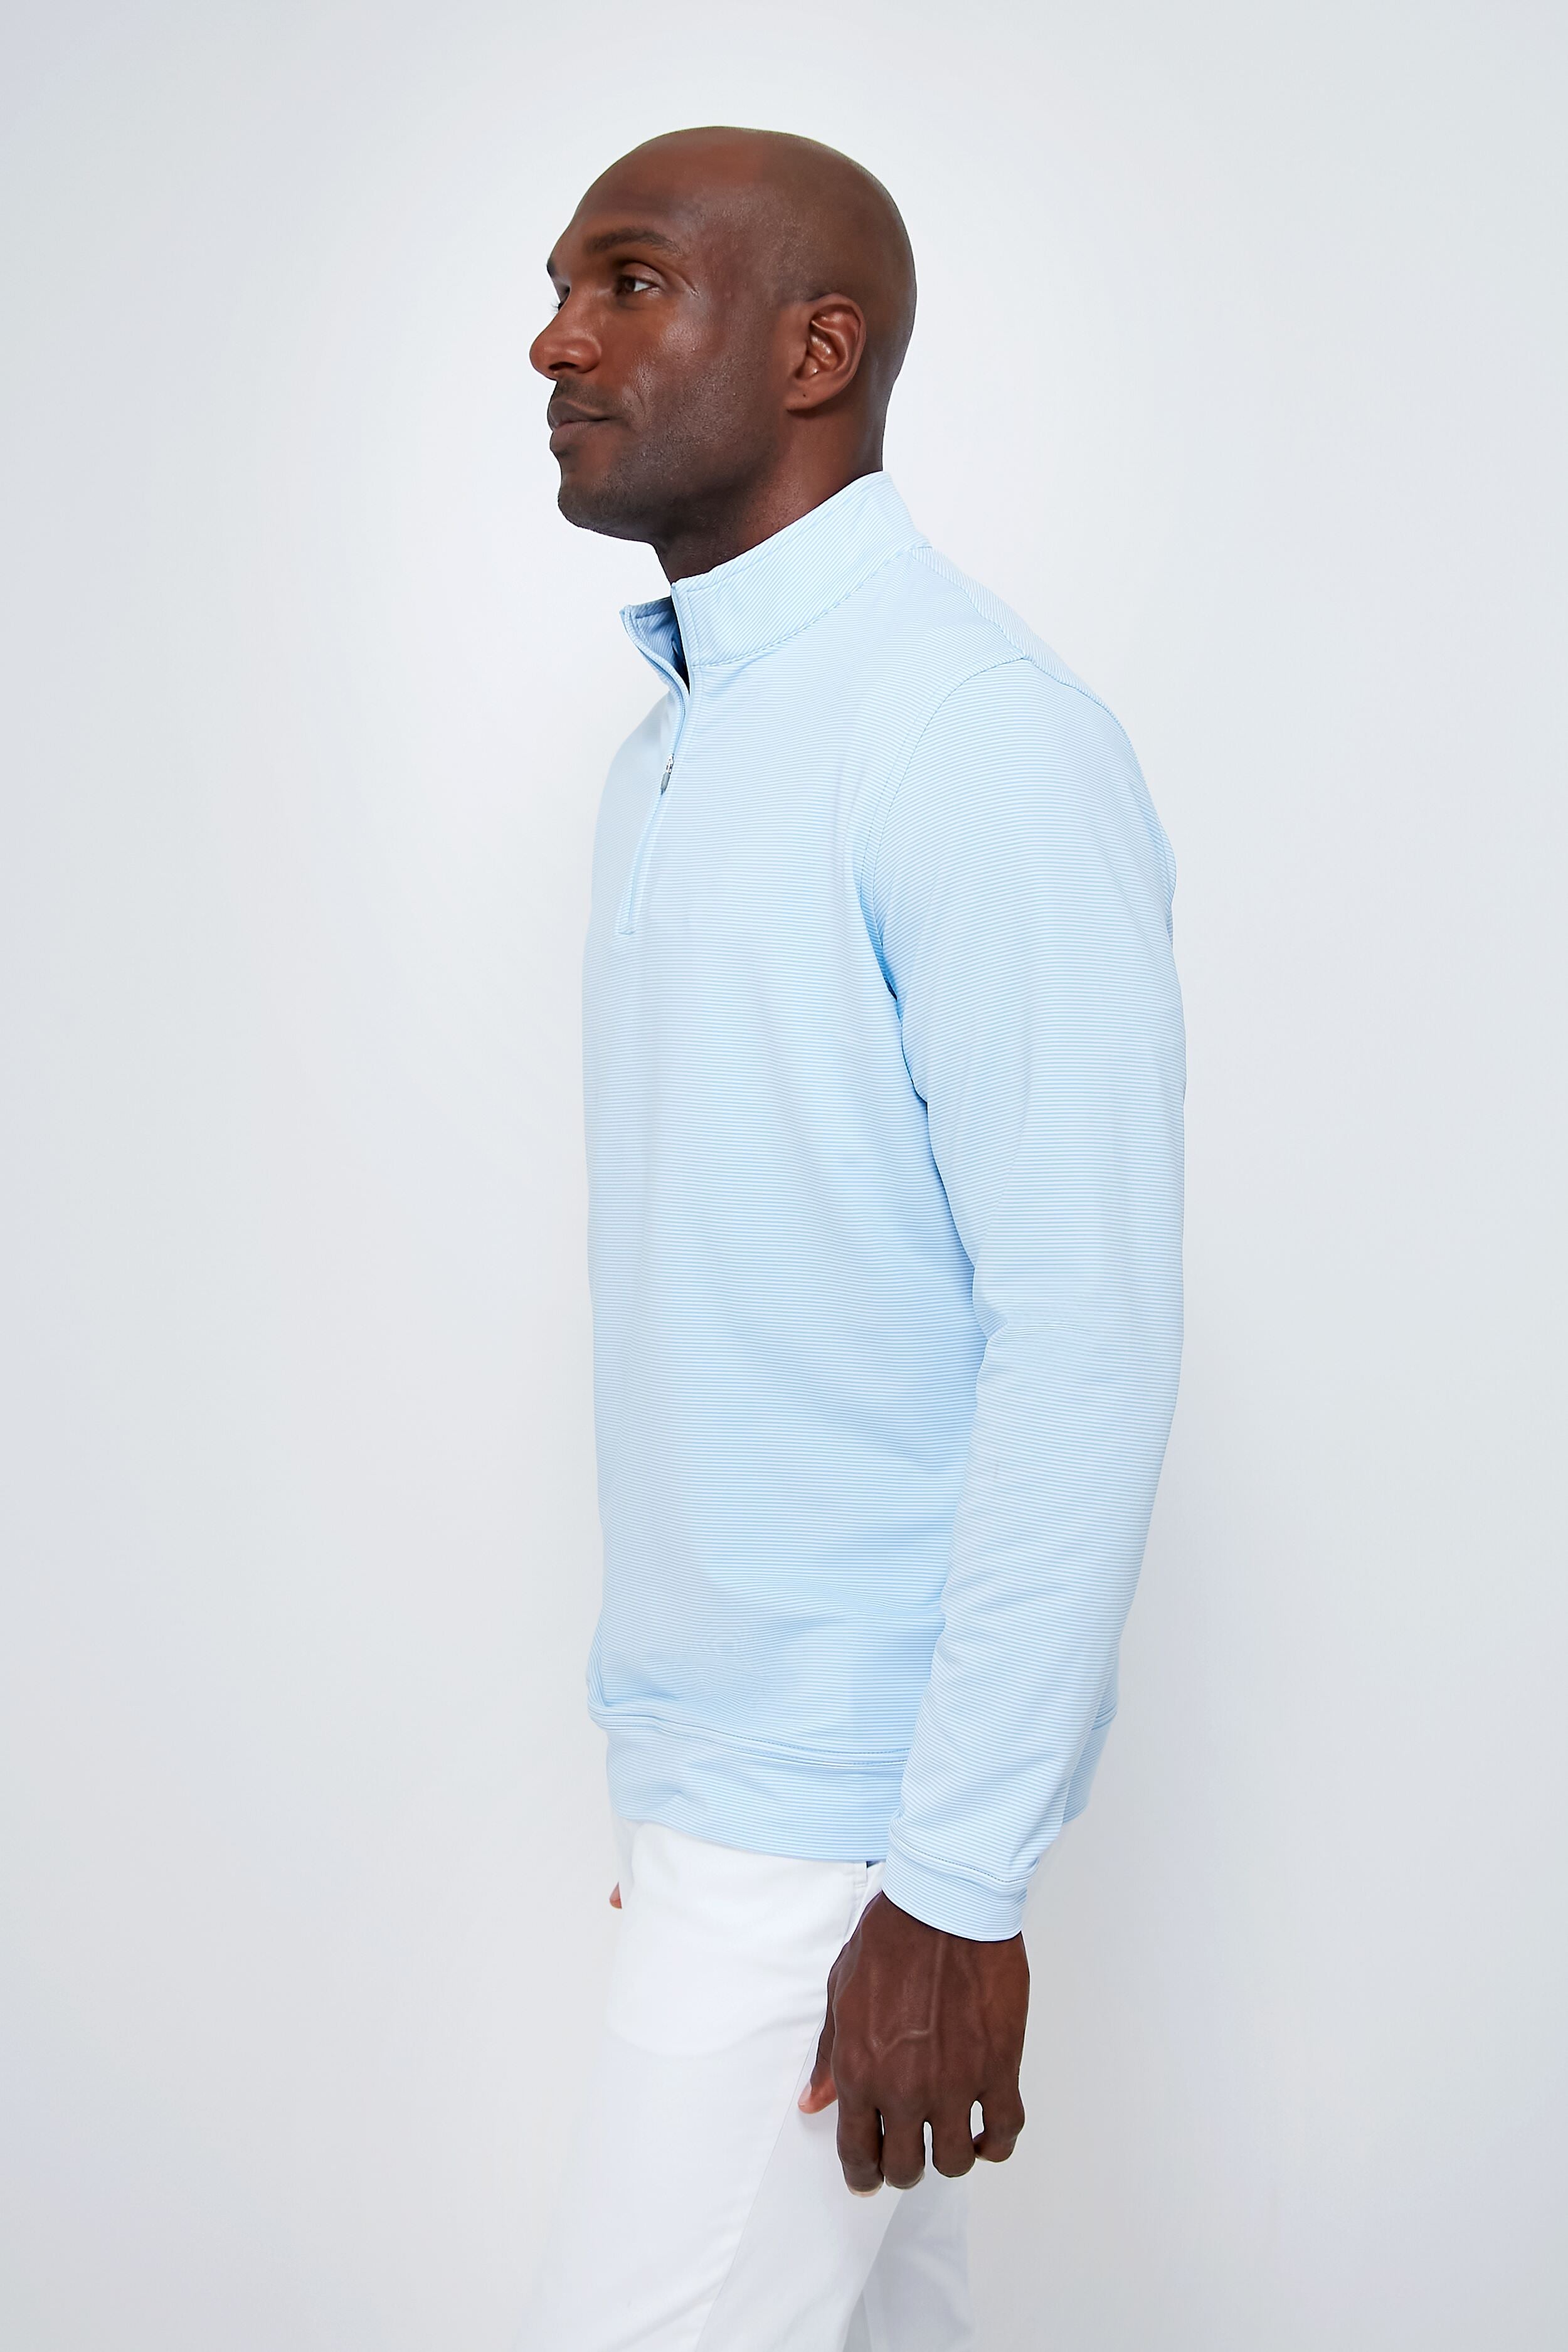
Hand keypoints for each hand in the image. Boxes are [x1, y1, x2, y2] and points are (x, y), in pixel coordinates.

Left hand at [798, 1890, 1028, 2192]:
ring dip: (950, 2157)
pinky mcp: (998, 2068)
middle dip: (903, 2168)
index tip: (868, 2178)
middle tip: (909, 2154)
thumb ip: (828, 2055)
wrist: (945, 1903)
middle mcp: (904, 2087)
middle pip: (905, 2167)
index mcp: (859, 2069)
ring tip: (949, 2138)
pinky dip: (996, 2144)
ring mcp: (955, 2083)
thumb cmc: (892, 1937)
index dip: (862, 2175)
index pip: (856, 2152)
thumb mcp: (840, 1992)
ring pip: (954, 2161)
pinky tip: (987, 2133)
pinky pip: (1003, 2132)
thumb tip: (814, 2101)